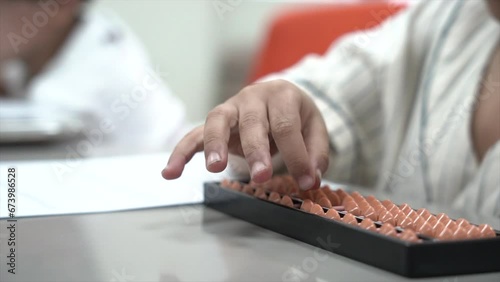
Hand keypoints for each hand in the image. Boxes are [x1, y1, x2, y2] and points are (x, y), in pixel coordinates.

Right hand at [161, 80, 329, 189]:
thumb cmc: (295, 114)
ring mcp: (230, 107)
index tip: (305, 181)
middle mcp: (252, 97)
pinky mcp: (214, 122)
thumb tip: (311, 178)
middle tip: (261, 176)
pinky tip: (171, 172)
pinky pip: (194, 134)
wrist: (276, 95)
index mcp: (281, 95)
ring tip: (214, 168)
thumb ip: (315, 151)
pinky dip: (181, 151)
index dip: (296, 155)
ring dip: (214, 144)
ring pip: (217, 121)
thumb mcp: (314, 127)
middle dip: (256, 150)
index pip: (286, 125)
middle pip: (251, 122)